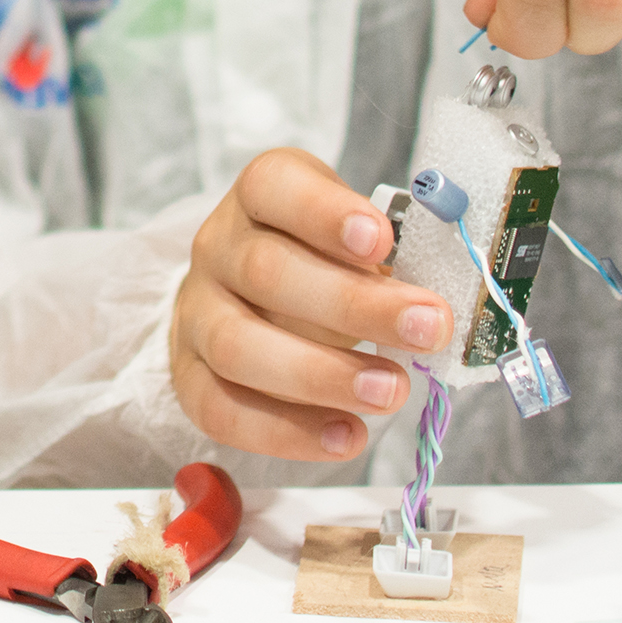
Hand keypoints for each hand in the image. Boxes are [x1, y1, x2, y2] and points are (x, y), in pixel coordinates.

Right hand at [169, 149, 450, 460]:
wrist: (248, 297)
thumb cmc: (319, 262)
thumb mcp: (353, 237)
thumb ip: (385, 260)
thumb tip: (433, 308)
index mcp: (258, 197)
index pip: (273, 186)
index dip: (325, 213)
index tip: (381, 242)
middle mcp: (217, 248)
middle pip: (265, 272)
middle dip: (354, 306)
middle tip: (428, 329)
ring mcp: (196, 313)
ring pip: (237, 345)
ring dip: (320, 375)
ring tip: (391, 391)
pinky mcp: (189, 374)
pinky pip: (221, 410)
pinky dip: (287, 431)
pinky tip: (345, 436)